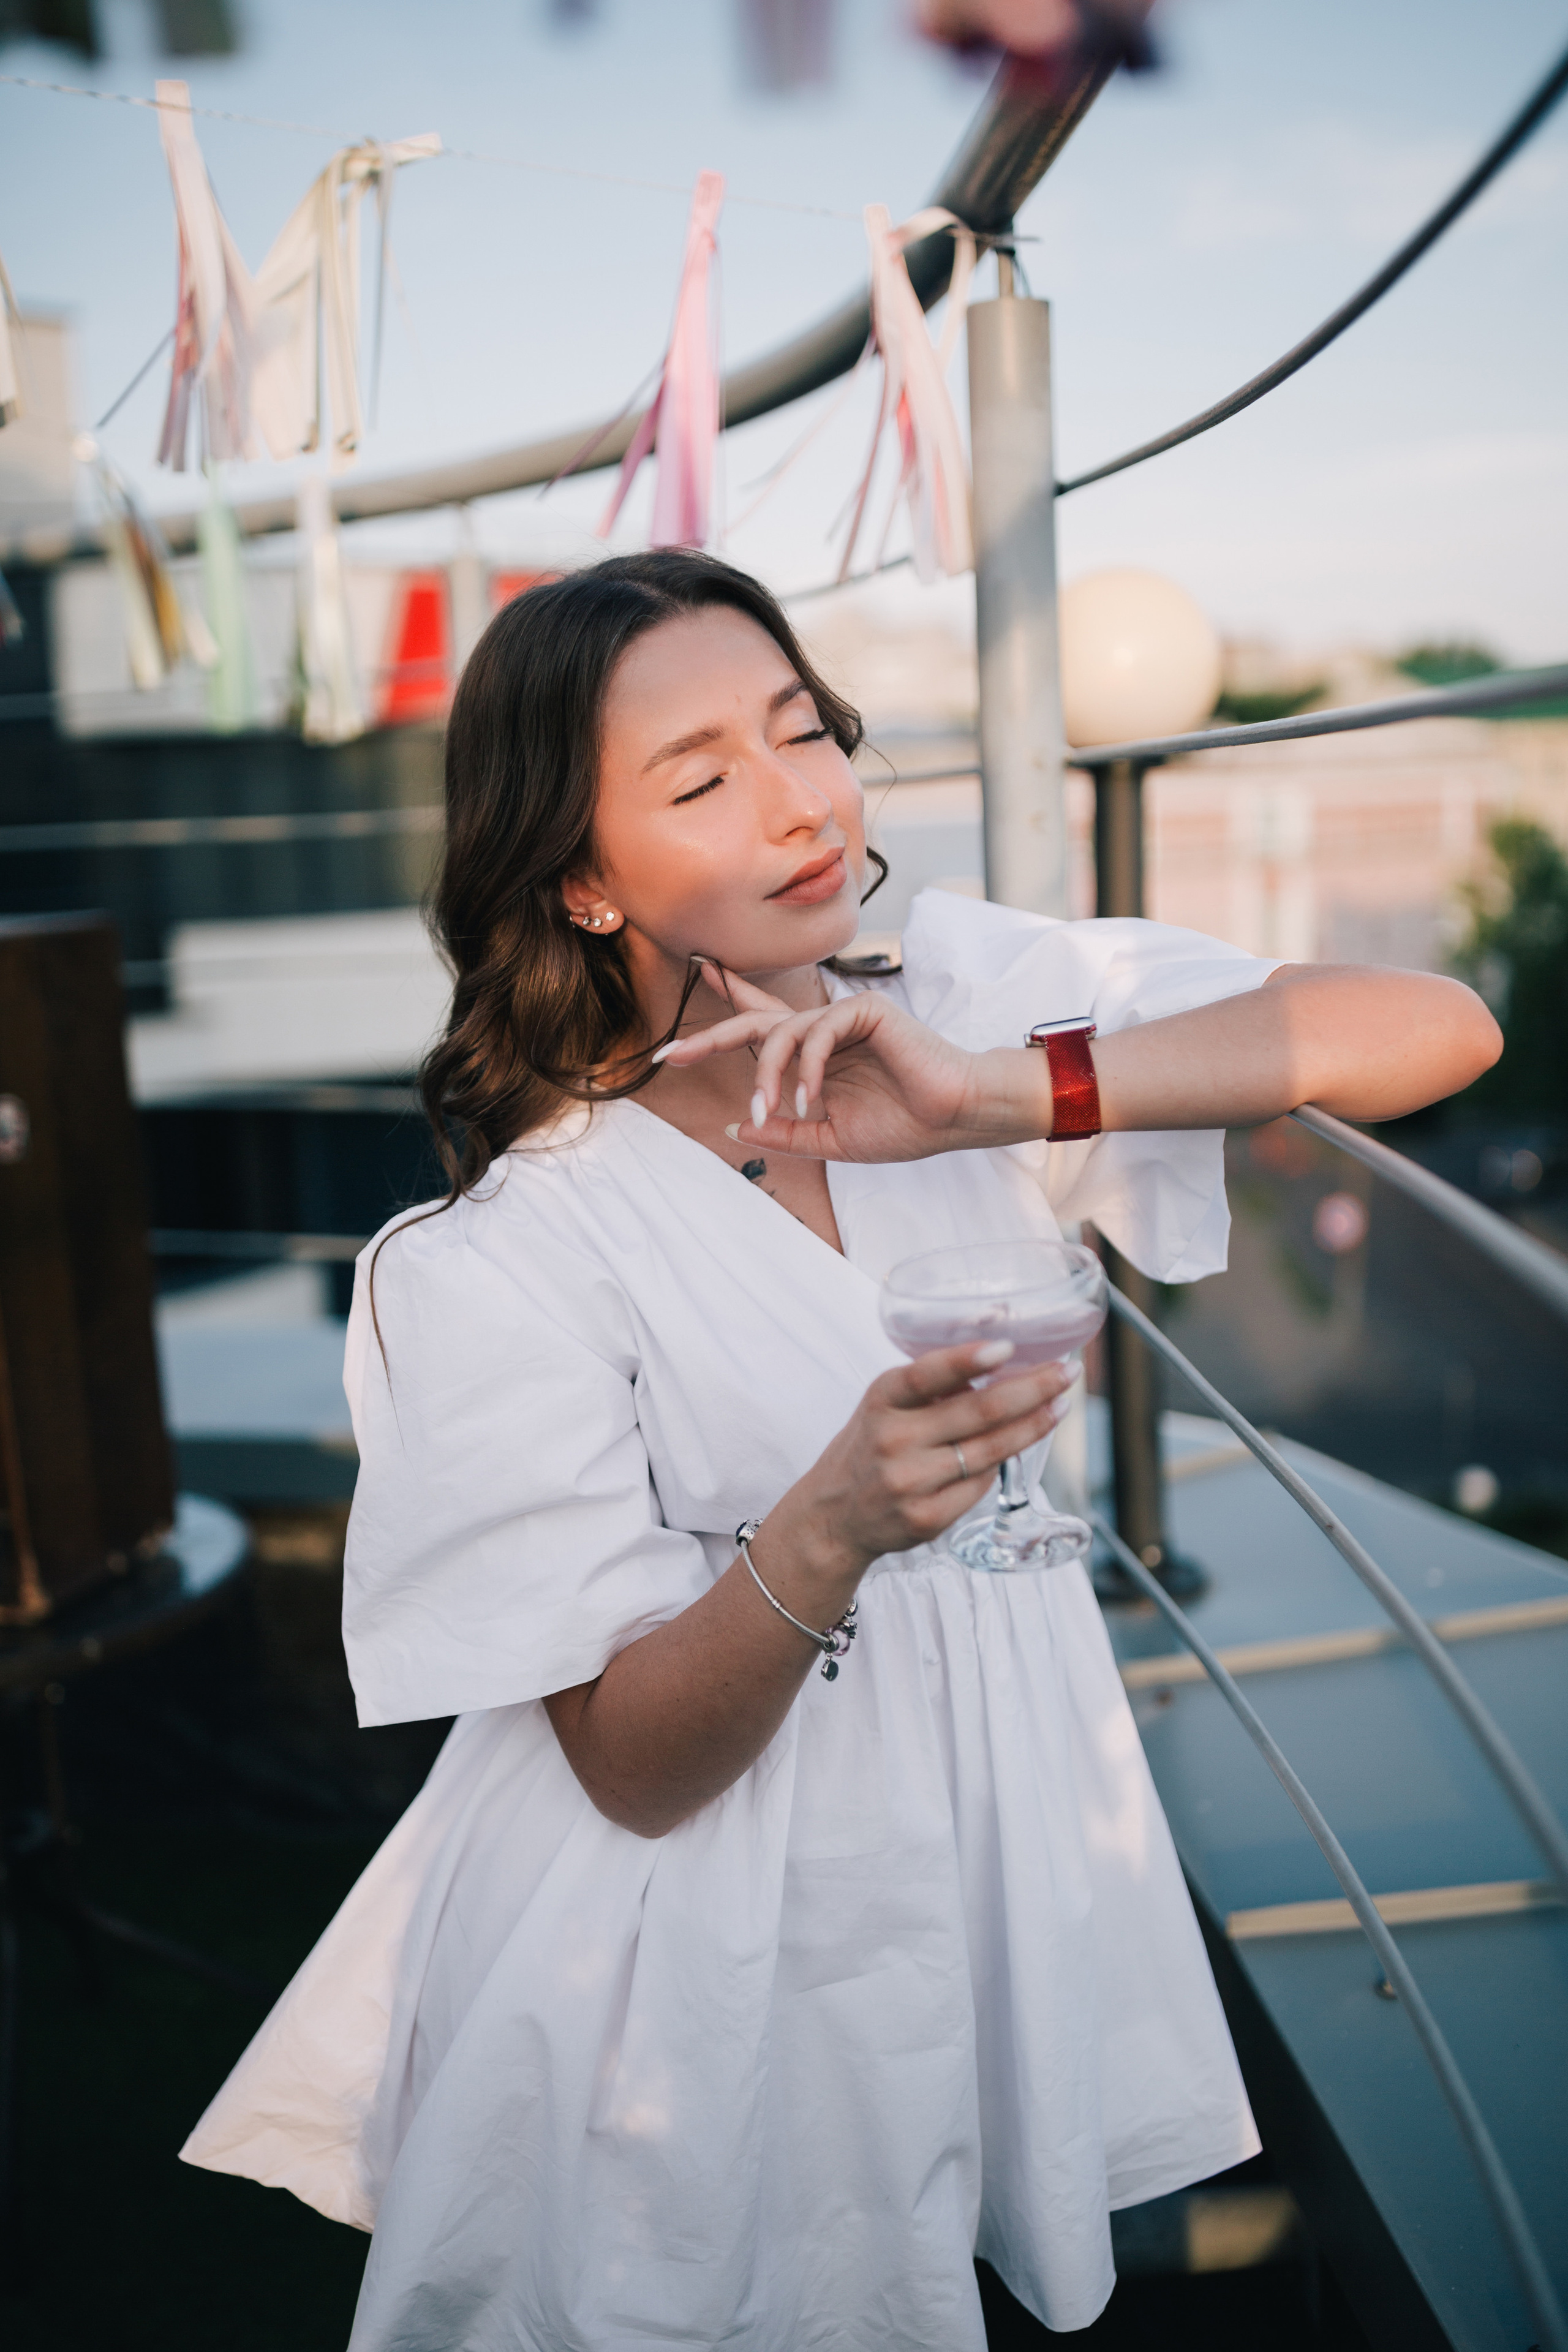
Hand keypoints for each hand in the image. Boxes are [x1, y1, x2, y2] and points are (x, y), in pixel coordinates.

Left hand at [654, 965, 1043, 1161]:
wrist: (955, 1119)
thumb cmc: (904, 1126)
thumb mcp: (829, 1140)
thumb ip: (784, 1132)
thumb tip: (734, 1125)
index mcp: (817, 1054)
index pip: (762, 1025)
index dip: (727, 1008)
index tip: (689, 1002)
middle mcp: (825, 1030)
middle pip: (757, 1022)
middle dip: (711, 1036)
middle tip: (673, 1054)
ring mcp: (845, 1017)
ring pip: (783, 1032)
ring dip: (767, 1075)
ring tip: (767, 1110)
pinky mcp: (866, 1011)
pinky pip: (820, 1032)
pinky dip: (808, 1068)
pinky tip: (809, 1099)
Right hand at [761, 1340, 1073, 1607]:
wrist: (834, 1516)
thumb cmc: (870, 1448)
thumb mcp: (884, 1405)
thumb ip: (929, 1386)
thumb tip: (997, 1361)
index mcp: (882, 1400)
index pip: (926, 1375)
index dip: (968, 1360)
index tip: (1007, 1345)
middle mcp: (893, 1440)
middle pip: (978, 1413)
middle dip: (1033, 1390)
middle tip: (1067, 1373)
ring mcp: (910, 1482)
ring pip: (990, 1451)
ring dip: (1034, 1426)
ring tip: (1060, 1406)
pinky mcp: (926, 1518)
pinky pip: (981, 1486)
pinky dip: (1000, 1465)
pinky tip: (1015, 1448)